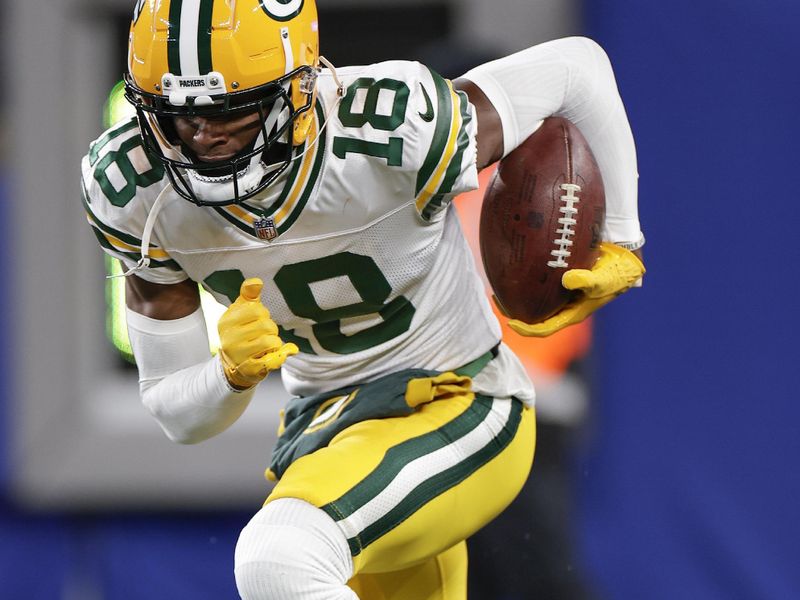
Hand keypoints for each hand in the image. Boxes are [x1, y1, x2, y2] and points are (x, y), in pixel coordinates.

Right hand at [218, 278, 298, 388]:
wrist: (235, 364)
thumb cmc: (241, 332)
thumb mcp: (241, 311)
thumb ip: (248, 296)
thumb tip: (256, 282)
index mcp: (227, 321)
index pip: (257, 310)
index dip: (263, 314)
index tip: (257, 320)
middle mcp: (229, 339)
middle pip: (267, 326)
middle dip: (270, 329)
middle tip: (262, 334)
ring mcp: (239, 356)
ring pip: (272, 342)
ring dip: (274, 343)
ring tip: (265, 345)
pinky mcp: (250, 370)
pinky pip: (273, 360)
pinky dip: (278, 357)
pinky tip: (273, 355)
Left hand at [508, 242, 644, 336]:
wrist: (625, 258)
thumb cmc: (617, 272)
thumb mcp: (605, 278)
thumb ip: (588, 281)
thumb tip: (567, 280)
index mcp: (572, 314)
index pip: (544, 328)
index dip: (526, 329)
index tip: (509, 322)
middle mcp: (565, 307)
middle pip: (535, 317)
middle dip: (515, 312)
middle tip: (497, 299)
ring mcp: (563, 296)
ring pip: (535, 302)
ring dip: (518, 297)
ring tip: (500, 286)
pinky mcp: (562, 282)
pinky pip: (540, 286)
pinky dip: (527, 282)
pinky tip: (515, 267)